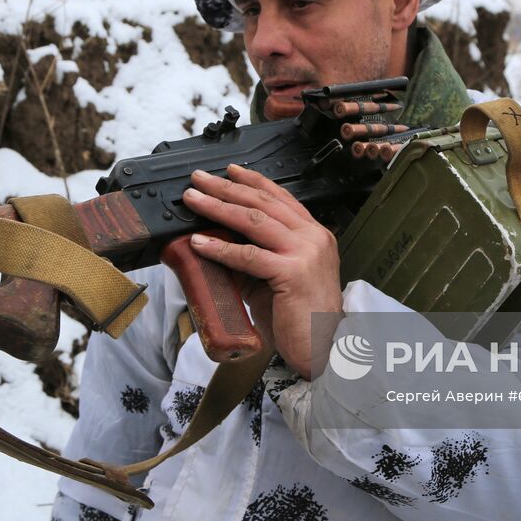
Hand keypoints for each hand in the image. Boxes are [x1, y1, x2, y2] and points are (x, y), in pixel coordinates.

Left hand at [183, 164, 343, 377]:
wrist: (326, 350)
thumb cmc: (302, 319)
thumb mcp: (279, 278)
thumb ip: (257, 258)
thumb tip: (219, 243)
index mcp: (315, 235)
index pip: (282, 198)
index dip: (254, 182)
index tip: (230, 171)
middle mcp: (313, 237)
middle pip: (264, 203)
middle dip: (227, 188)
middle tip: (199, 179)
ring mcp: (305, 253)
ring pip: (254, 221)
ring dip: (219, 207)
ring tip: (194, 200)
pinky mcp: (293, 274)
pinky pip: (249, 255)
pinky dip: (221, 248)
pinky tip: (200, 243)